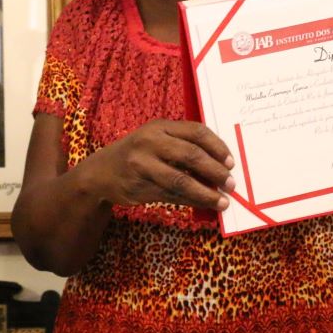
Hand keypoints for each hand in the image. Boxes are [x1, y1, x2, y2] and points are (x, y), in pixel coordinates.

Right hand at [85, 120, 234, 210]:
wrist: (100, 173)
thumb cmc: (137, 155)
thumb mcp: (156, 141)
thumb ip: (182, 147)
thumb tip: (219, 166)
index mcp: (160, 127)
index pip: (196, 132)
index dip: (217, 147)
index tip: (231, 162)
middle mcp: (150, 142)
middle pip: (191, 155)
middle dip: (215, 171)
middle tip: (231, 183)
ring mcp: (142, 164)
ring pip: (181, 180)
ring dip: (205, 193)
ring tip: (222, 201)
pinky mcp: (139, 186)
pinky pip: (171, 195)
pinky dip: (191, 201)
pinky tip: (204, 205)